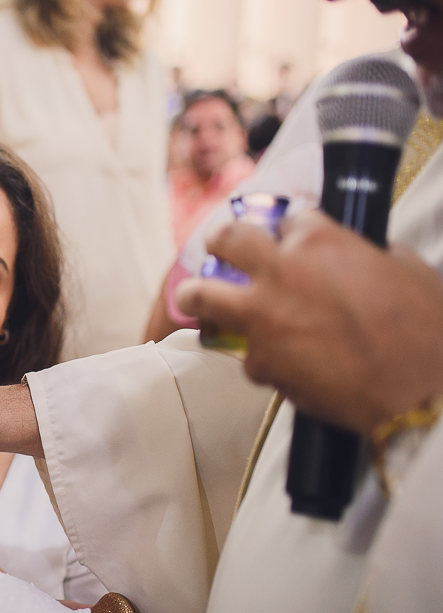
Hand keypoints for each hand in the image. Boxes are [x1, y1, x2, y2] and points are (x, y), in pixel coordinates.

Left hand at [176, 210, 442, 435]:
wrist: (423, 394)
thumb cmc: (428, 333)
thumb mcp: (409, 272)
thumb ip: (372, 257)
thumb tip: (363, 258)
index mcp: (321, 239)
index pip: (290, 218)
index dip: (290, 230)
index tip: (288, 238)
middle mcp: (282, 271)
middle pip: (227, 238)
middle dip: (220, 240)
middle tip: (219, 248)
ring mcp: (262, 317)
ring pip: (202, 294)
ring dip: (196, 293)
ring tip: (194, 296)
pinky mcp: (259, 361)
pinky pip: (245, 356)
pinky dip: (259, 358)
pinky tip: (274, 363)